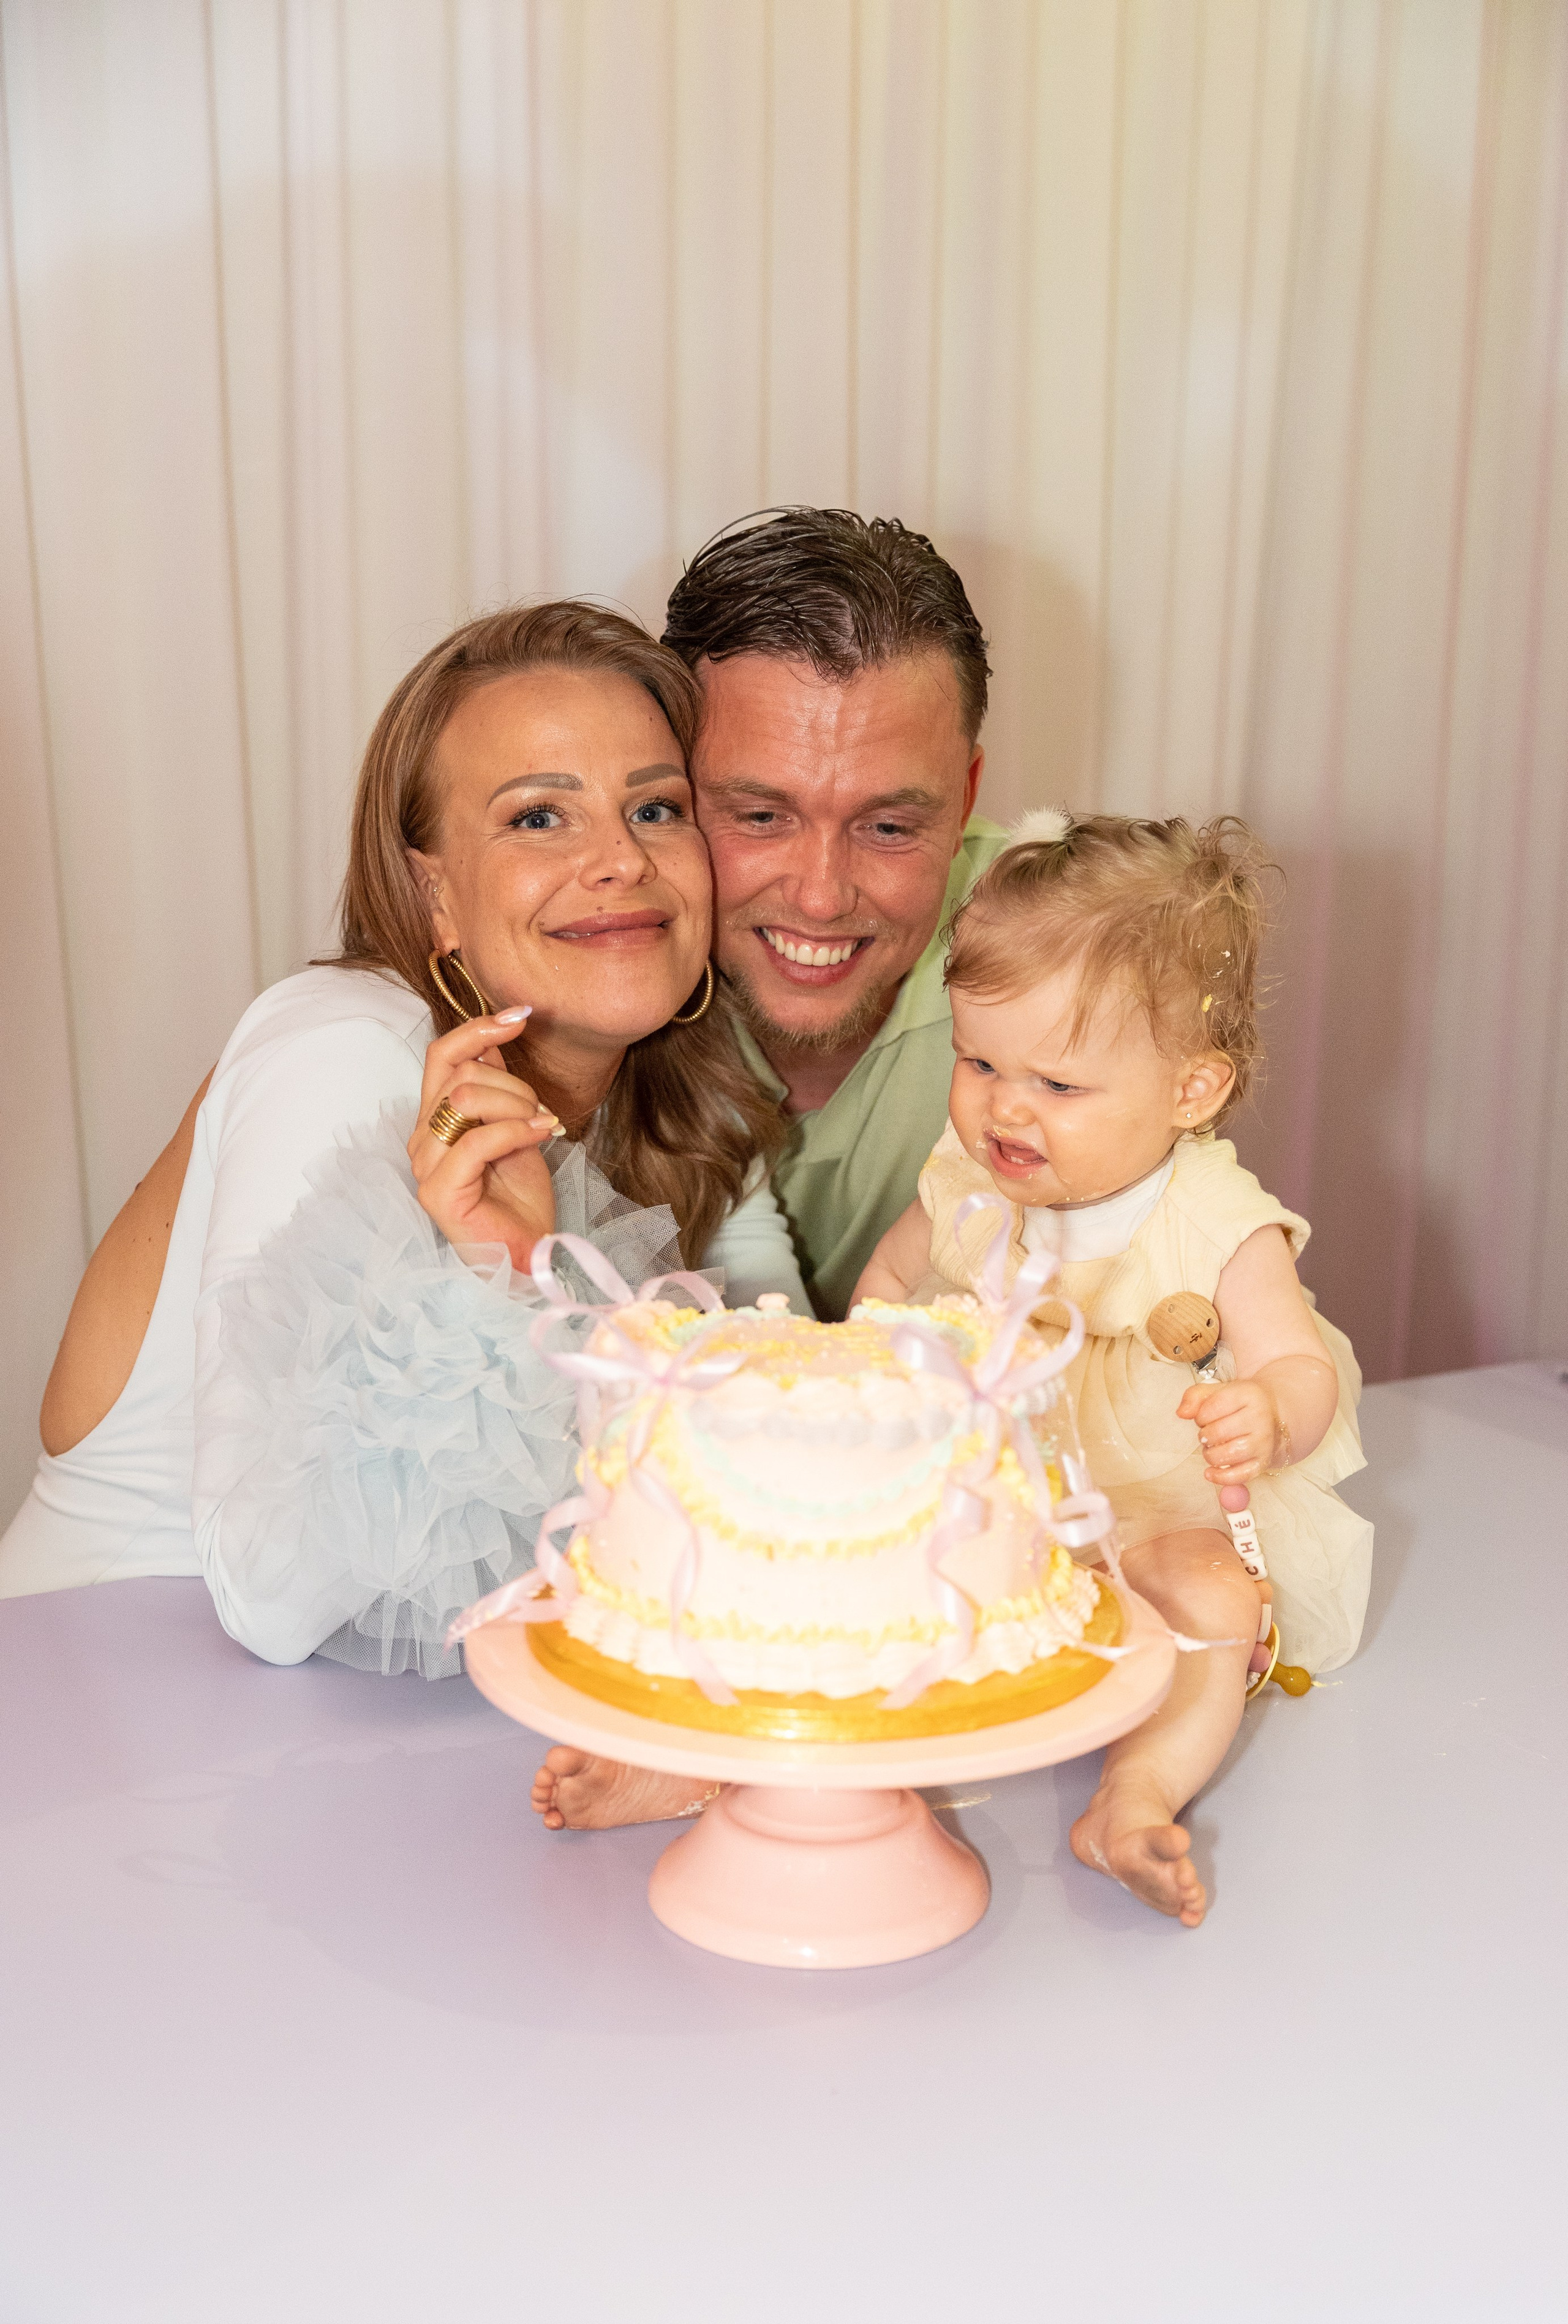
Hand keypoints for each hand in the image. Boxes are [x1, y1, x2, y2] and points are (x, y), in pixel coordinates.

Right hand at [408, 1011, 558, 1270]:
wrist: (528, 1251)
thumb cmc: (519, 1197)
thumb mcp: (515, 1127)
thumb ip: (498, 1089)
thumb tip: (495, 1041)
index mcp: (435, 1118)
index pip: (441, 1054)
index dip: (479, 1028)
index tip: (521, 1017)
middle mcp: (422, 1138)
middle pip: (461, 1073)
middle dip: (514, 1084)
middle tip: (543, 1112)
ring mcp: (425, 1165)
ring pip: (466, 1099)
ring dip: (517, 1105)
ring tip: (543, 1126)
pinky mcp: (438, 1190)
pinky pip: (476, 1140)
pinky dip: (517, 1131)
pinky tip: (544, 1136)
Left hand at [1176, 1376, 1284, 1486]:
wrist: (1272, 1415)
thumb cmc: (1240, 1404)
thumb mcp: (1218, 1391)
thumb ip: (1194, 1397)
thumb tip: (1182, 1413)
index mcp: (1248, 1395)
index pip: (1212, 1407)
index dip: (1200, 1416)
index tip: (1204, 1417)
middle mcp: (1260, 1418)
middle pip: (1217, 1432)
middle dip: (1204, 1436)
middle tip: (1209, 1435)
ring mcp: (1264, 1442)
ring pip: (1227, 1455)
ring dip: (1210, 1455)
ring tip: (1212, 1448)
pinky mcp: (1263, 1462)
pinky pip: (1239, 1475)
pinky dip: (1220, 1477)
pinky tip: (1210, 1472)